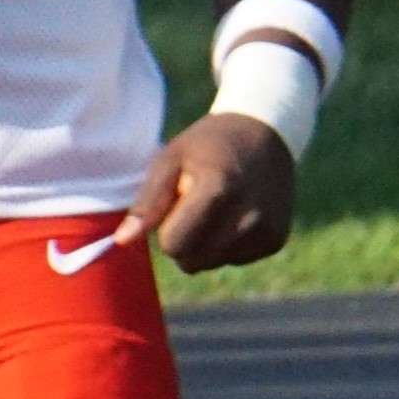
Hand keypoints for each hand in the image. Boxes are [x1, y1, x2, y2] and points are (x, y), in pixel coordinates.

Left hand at [120, 111, 297, 273]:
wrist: (265, 134)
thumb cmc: (207, 146)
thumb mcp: (170, 161)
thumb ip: (148, 203)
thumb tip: (122, 241)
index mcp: (219, 189)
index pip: (174, 245)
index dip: (165, 229)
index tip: (175, 205)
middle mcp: (249, 215)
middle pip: (192, 262)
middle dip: (183, 241)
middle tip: (195, 205)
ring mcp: (267, 230)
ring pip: (212, 263)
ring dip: (205, 244)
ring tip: (216, 207)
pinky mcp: (276, 240)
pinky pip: (234, 260)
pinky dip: (227, 244)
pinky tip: (235, 213)